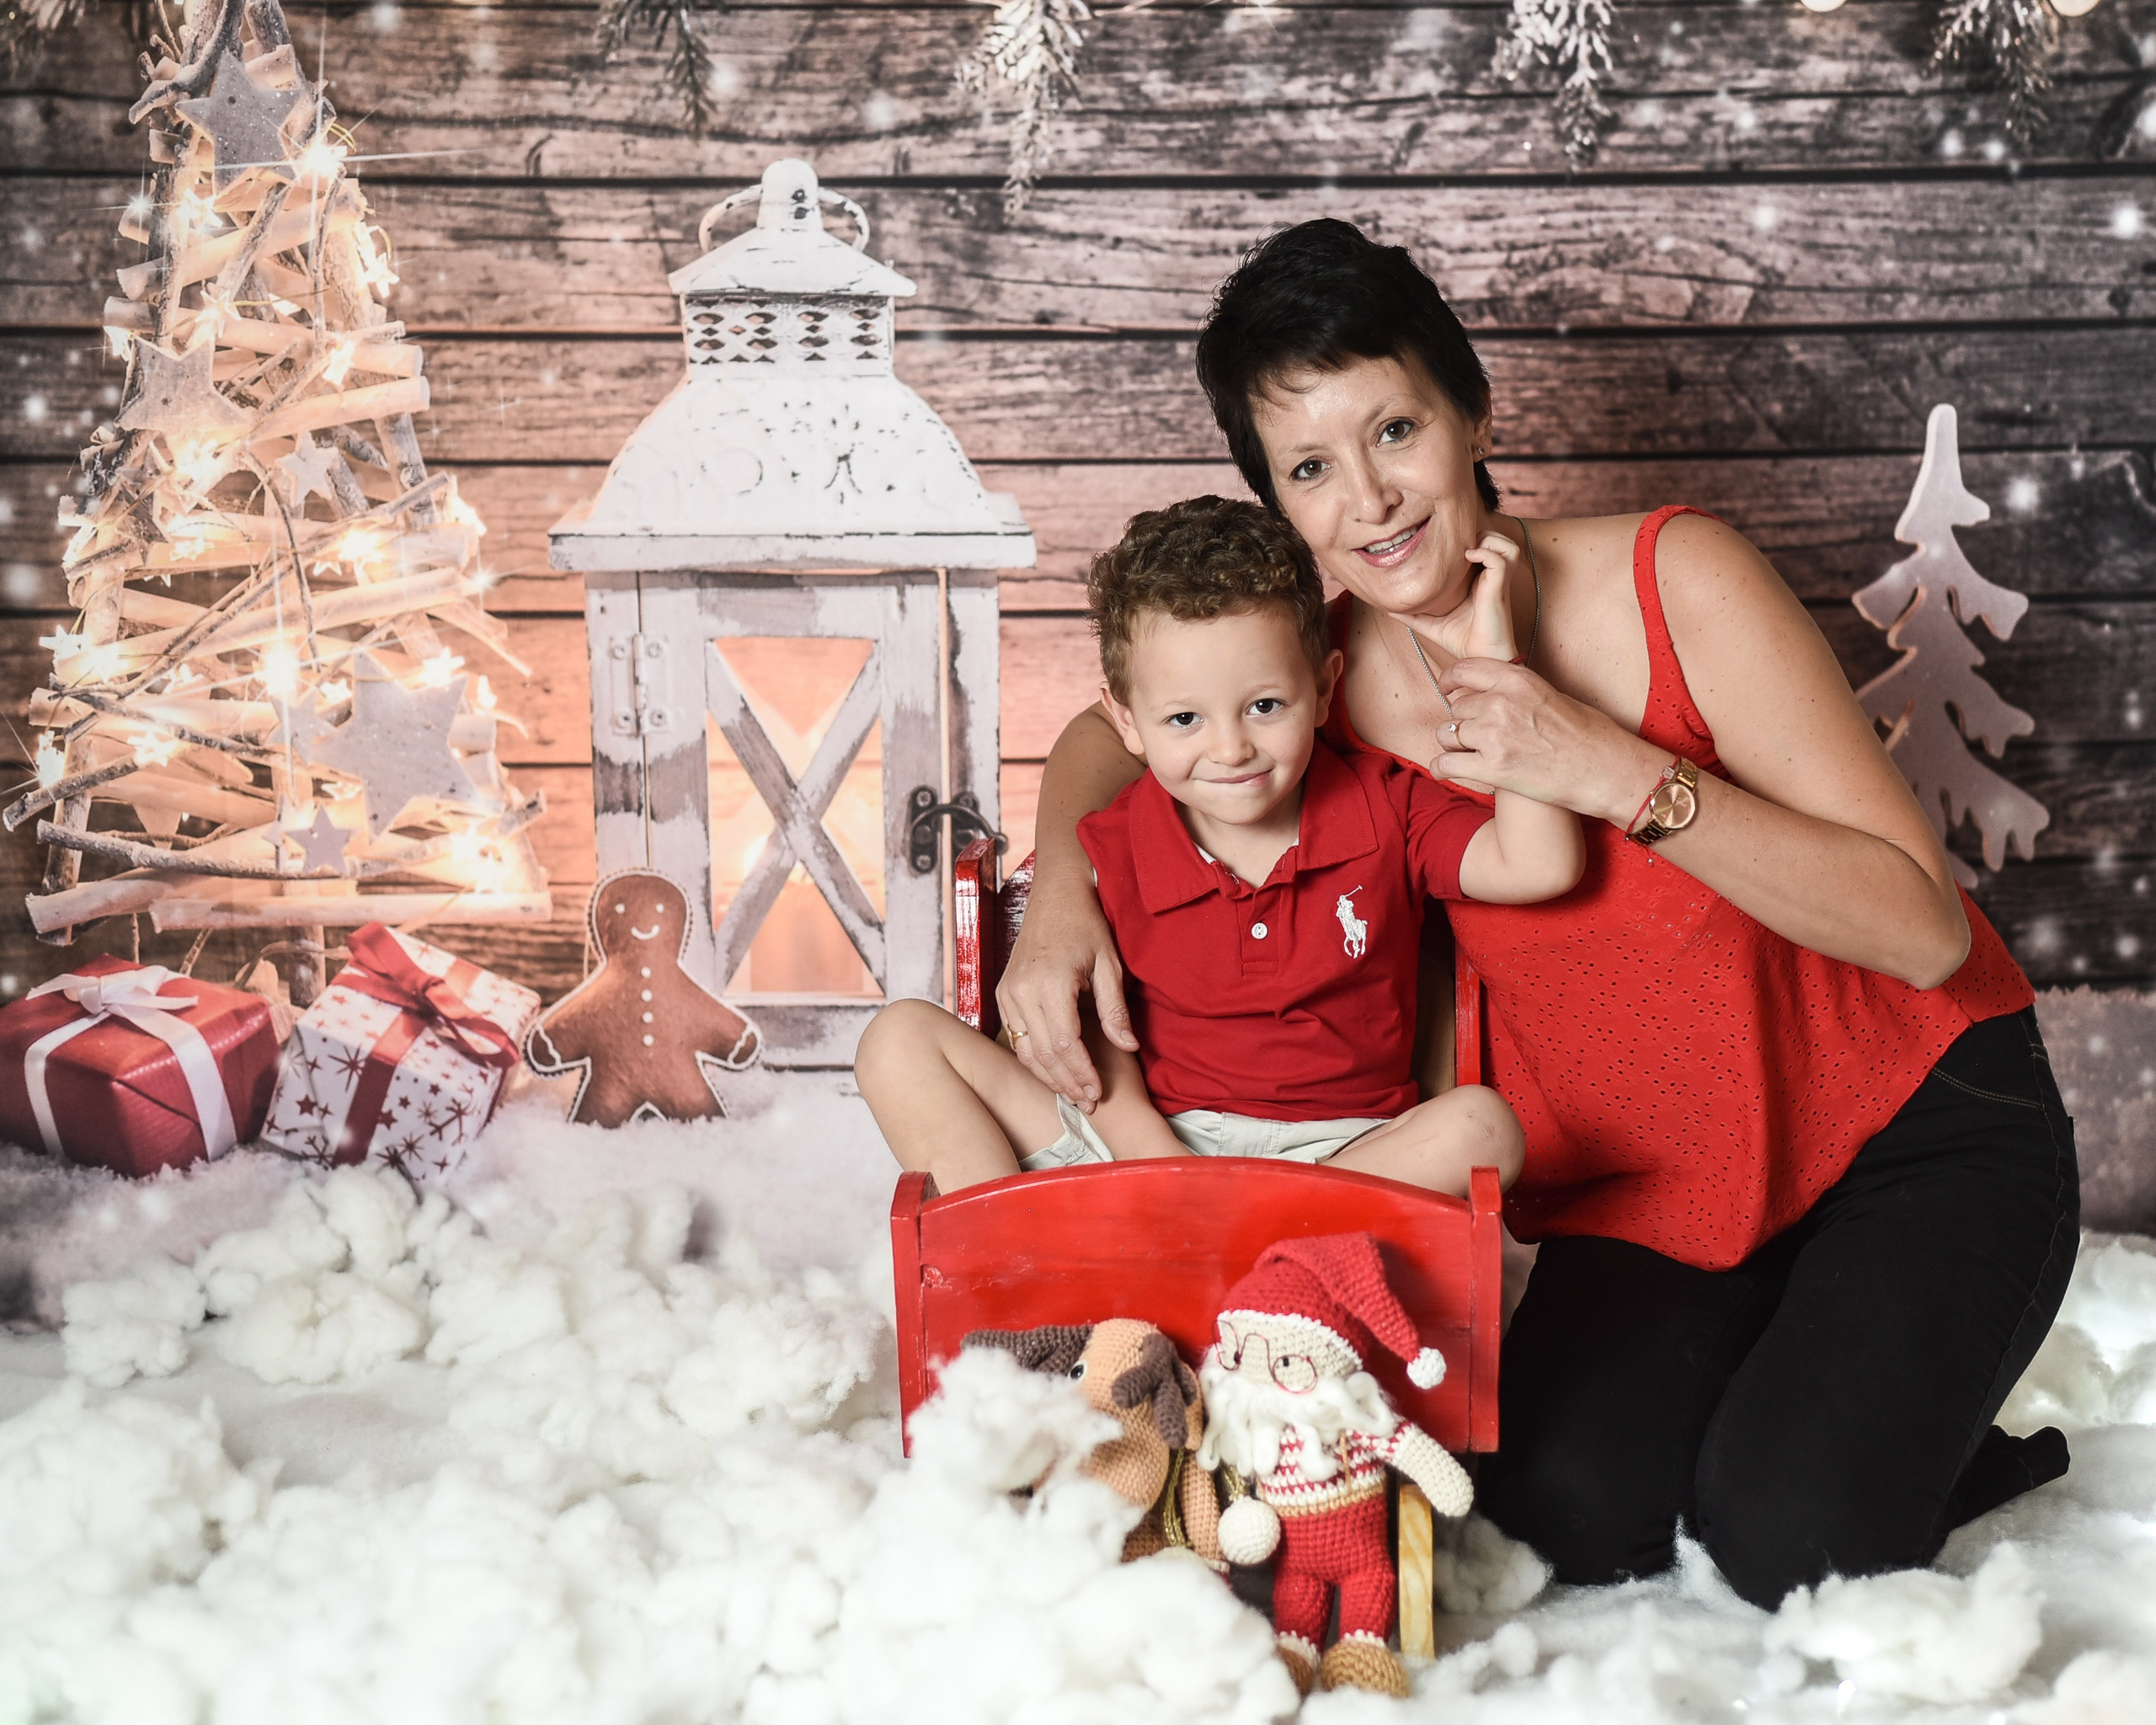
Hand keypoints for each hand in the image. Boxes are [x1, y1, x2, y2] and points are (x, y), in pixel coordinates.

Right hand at [995, 885, 1136, 1111]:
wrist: (1055, 894)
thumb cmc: (1086, 924)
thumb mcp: (1109, 964)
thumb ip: (1115, 1008)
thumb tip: (1128, 1047)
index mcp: (1050, 983)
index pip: (1064, 1045)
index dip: (1082, 1073)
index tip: (1099, 1092)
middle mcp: (1022, 991)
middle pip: (1042, 1054)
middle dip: (1067, 1083)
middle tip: (1089, 1103)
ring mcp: (1008, 992)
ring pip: (1025, 1050)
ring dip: (1049, 1077)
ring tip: (1073, 1095)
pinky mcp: (1003, 993)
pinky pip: (1015, 1036)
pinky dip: (1033, 1059)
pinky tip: (1053, 1072)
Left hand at [1405, 531, 1521, 665]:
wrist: (1477, 660)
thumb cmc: (1461, 642)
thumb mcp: (1431, 624)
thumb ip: (1413, 613)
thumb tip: (1387, 607)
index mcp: (1480, 580)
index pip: (1483, 546)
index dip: (1468, 539)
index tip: (1444, 546)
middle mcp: (1492, 578)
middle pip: (1497, 539)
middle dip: (1479, 533)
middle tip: (1454, 544)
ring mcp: (1498, 582)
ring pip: (1506, 544)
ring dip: (1487, 540)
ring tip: (1465, 551)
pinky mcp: (1500, 587)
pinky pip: (1502, 557)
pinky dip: (1486, 552)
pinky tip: (1467, 558)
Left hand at [1432, 658, 1664, 821]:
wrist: (1606, 770)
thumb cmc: (1587, 734)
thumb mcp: (1550, 695)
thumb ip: (1515, 691)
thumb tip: (1486, 692)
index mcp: (1517, 679)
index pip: (1464, 670)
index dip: (1450, 681)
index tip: (1448, 690)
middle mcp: (1501, 703)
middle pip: (1456, 707)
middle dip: (1461, 721)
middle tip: (1475, 735)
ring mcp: (1495, 735)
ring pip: (1446, 735)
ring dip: (1453, 745)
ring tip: (1466, 753)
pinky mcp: (1492, 768)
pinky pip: (1445, 764)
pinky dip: (1441, 768)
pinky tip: (1443, 770)